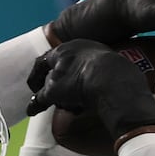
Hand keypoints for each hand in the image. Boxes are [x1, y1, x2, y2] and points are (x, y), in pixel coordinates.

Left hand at [27, 40, 154, 147]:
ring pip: (47, 84)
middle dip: (45, 76)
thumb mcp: (113, 63)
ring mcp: (57, 72)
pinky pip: (40, 99)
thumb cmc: (123, 75)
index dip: (57, 63)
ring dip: (51, 94)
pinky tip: (32, 110)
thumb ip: (105, 67)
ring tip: (60, 104)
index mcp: (80, 45)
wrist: (114, 82)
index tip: (55, 69)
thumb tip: (118, 78)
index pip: (62, 52)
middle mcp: (64, 54)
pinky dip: (35, 105)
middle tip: (42, 85)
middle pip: (47, 64)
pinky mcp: (53, 90)